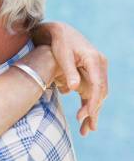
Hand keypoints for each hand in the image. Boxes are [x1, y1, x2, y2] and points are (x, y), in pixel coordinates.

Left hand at [35, 21, 107, 135]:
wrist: (59, 31)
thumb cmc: (59, 42)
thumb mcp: (62, 55)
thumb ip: (68, 71)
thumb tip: (73, 89)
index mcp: (94, 60)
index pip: (98, 86)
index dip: (92, 103)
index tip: (84, 116)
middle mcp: (100, 65)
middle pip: (100, 92)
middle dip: (94, 111)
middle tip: (86, 129)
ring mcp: (97, 69)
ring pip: (98, 93)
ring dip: (92, 110)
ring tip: (86, 129)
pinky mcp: (91, 72)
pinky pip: (92, 90)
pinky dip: (88, 103)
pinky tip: (83, 116)